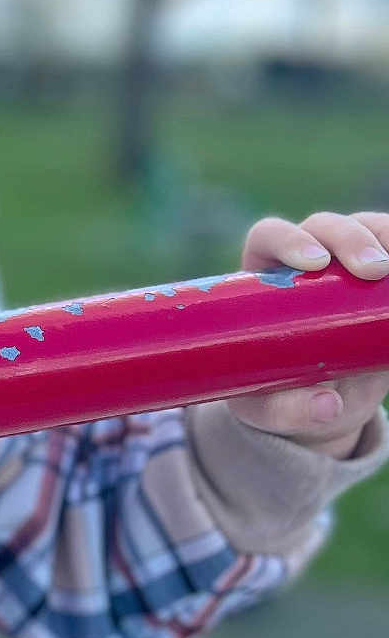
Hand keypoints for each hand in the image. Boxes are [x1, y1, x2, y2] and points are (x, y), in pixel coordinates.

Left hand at [226, 212, 388, 458]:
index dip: (289, 239)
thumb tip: (327, 405)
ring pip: (368, 228)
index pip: (269, 237)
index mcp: (262, 279)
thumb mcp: (268, 411)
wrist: (321, 402)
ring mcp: (348, 264)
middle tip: (372, 270)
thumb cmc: (275, 397)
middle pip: (325, 227)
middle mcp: (305, 262)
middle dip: (350, 238)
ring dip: (385, 236)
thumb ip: (288, 411)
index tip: (312, 264)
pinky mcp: (382, 280)